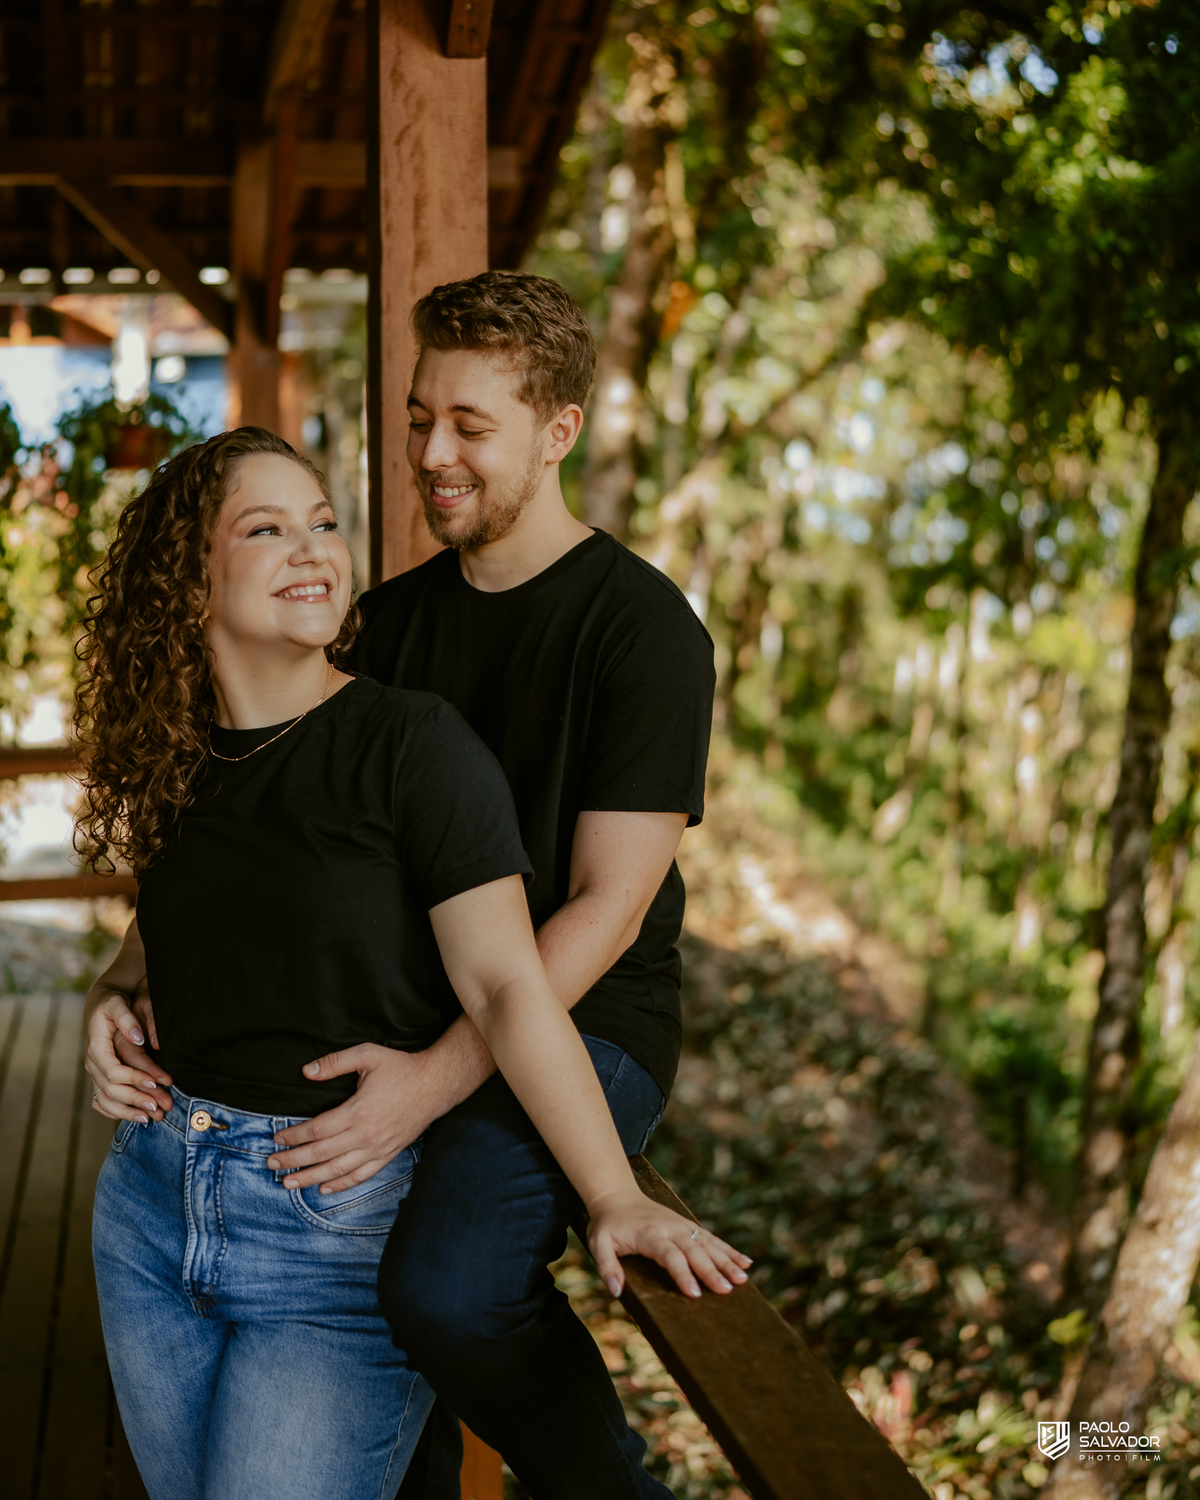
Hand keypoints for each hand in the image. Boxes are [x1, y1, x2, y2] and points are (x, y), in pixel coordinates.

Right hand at [85, 982, 172, 1123]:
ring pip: (106, 1100)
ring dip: (127, 1112)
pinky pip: (102, 1101)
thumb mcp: (117, 1004)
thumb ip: (127, 1020)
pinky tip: (135, 1117)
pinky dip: (117, 1112)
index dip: (134, 1079)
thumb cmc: (111, 1002)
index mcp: (96, 1048)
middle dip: (136, 1100)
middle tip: (159, 1107)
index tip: (155, 1084)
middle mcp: (93, 1063)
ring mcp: (95, 1072)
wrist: (101, 1003)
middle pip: (111, 1090)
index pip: (113, 1071)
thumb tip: (139, 1038)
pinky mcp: (100, 1077)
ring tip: (150, 1119)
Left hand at [268, 1044, 442, 1193]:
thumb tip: (307, 1071)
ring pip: (337, 1170)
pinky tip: (325, 1189)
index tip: (277, 1138)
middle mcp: (365, 1135)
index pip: (316, 1130)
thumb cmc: (402, 1068)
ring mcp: (377, 1148)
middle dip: (293, 1161)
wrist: (437, 1084)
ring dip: (311, 1178)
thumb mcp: (367, 1055)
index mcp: (357, 1111)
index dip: (293, 1135)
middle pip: (321, 1154)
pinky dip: (341, 1185)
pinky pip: (361, 1176)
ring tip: (289, 1183)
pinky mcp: (388, 1154)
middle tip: (271, 1165)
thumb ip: (335, 1062)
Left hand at [586, 1192, 752, 1299]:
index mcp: (649, 1234)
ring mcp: (681, 1226)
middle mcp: (670, 1228)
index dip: (682, 1274)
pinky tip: (744, 1262)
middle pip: (693, 1250)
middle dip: (711, 1270)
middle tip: (727, 1290)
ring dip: (726, 1261)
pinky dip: (729, 1250)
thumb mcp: (598, 1243)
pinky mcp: (687, 1226)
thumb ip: (607, 1266)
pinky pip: (711, 1238)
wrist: (617, 1195)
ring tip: (743, 1279)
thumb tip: (616, 1291)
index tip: (695, 1293)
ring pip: (708, 1243)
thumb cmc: (607, 1224)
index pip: (669, 1255)